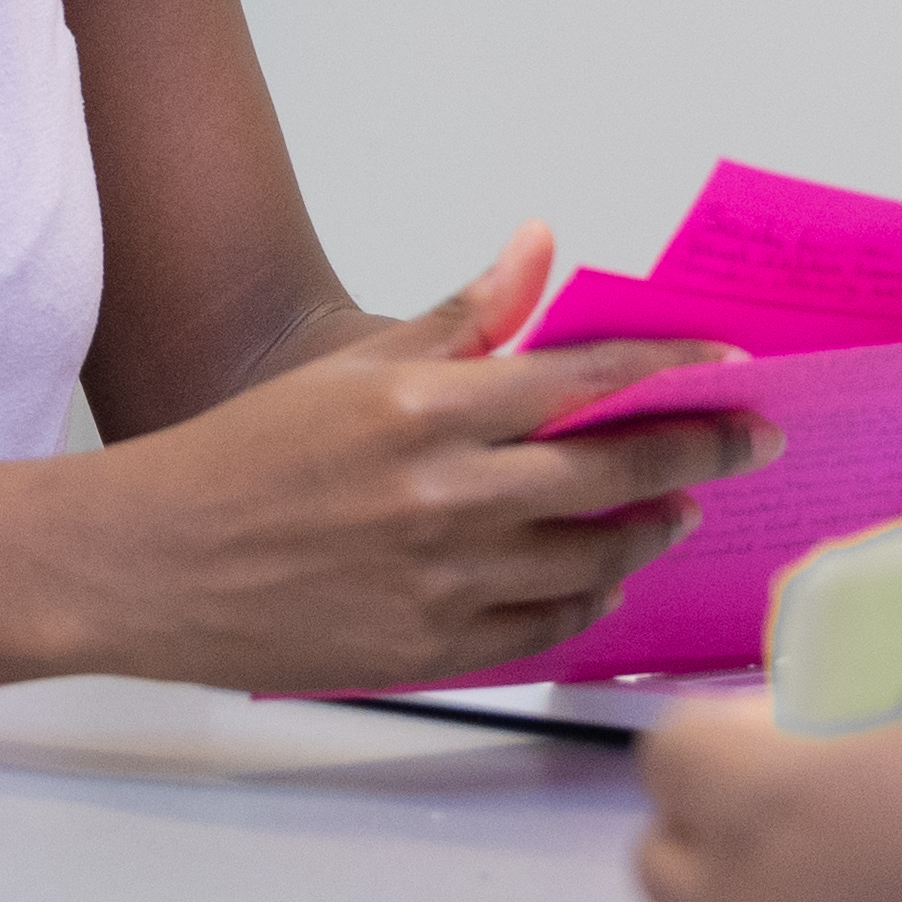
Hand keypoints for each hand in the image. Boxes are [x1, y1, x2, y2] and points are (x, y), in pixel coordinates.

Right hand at [82, 226, 781, 690]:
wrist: (150, 563)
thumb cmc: (240, 457)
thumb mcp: (349, 366)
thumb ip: (461, 317)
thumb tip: (538, 250)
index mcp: (424, 410)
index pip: (586, 382)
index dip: (674, 373)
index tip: (733, 369)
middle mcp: (444, 497)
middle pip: (614, 475)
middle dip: (700, 454)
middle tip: (751, 442)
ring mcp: (441, 583)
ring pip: (591, 560)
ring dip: (649, 532)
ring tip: (680, 512)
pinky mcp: (429, 651)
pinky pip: (543, 627)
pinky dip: (587, 601)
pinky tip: (602, 578)